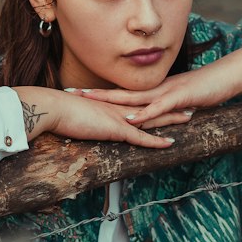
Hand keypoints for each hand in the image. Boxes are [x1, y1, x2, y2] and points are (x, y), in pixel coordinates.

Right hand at [12, 87, 190, 148]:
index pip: (136, 102)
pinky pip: (140, 138)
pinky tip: (170, 143)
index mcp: (110, 104)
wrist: (52, 108)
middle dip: (170, 105)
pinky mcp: (114, 129)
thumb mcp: (76, 114)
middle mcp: (118, 108)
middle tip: (189, 102)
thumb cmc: (58, 111)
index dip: (153, 101)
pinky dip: (156, 141)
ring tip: (190, 116)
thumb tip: (85, 121)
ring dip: (171, 118)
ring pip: (151, 118)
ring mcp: (118, 118)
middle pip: (150, 106)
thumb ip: (85, 117)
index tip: (167, 99)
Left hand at [64, 59, 241, 127]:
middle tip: (70, 93)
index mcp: (152, 91)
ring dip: (111, 101)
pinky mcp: (179, 98)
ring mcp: (165, 93)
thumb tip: (148, 118)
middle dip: (94, 94)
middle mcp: (154, 90)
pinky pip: (157, 107)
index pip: (121, 93)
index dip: (99, 94)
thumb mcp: (178, 101)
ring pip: (133, 98)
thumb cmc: (204, 89)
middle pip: (119, 93)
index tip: (78, 93)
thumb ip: (162, 109)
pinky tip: (131, 119)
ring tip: (90, 103)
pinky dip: (143, 114)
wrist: (226, 77)